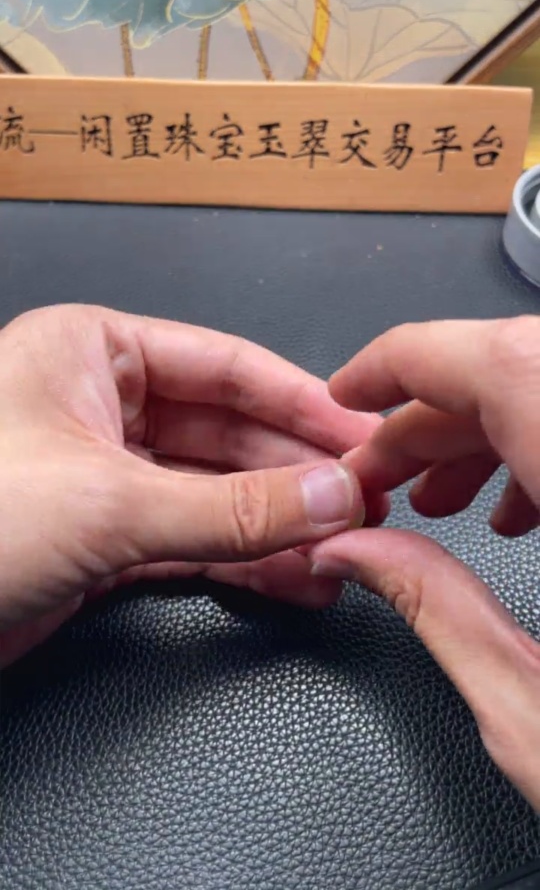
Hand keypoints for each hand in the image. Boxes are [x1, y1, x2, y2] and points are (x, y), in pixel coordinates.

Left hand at [0, 305, 381, 667]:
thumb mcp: (110, 504)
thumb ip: (232, 505)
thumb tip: (334, 496)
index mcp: (93, 351)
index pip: (227, 365)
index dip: (303, 403)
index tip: (365, 436)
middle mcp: (102, 403)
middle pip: (228, 431)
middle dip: (298, 473)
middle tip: (367, 503)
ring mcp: (104, 472)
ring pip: (214, 491)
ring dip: (279, 522)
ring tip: (345, 548)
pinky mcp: (103, 537)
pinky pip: (190, 538)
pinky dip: (241, 558)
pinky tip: (295, 574)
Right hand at [311, 317, 539, 810]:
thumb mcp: (534, 715)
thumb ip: (436, 609)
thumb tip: (360, 552)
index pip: (499, 363)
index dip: (407, 362)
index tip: (355, 392)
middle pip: (527, 372)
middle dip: (436, 417)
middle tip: (385, 475)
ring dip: (490, 433)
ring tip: (442, 500)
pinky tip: (520, 512)